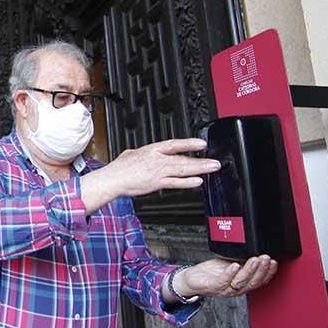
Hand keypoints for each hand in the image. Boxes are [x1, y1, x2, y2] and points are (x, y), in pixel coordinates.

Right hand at [82, 138, 218, 211]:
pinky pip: (175, 183)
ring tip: (211, 168)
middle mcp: (157, 160)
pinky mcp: (157, 184)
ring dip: (199, 169)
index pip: (174, 144)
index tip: (202, 143)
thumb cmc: (119, 168)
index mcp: (151, 150)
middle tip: (215, 162)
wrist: (113, 179)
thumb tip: (148, 153)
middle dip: (200, 160)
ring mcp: (158, 172)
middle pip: (183, 159)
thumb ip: (144, 153)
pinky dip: (187, 182)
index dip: (189, 143)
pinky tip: (197, 182)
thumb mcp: (132, 153)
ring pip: (182, 170)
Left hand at [176, 255, 278, 297]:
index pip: (260, 281)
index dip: (268, 272)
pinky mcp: (213, 286)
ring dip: (250, 270)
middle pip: (253, 282)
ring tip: (255, 259)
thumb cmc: (213, 272)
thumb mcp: (232, 264)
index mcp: (243, 283)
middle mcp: (236, 288)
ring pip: (241, 282)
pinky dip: (230, 273)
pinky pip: (224, 281)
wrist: (192, 279)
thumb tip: (256, 249)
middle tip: (266, 258)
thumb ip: (244, 260)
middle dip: (262, 270)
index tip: (274, 262)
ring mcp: (225, 289)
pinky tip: (235, 265)